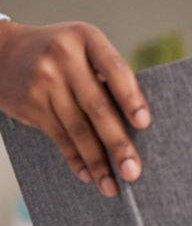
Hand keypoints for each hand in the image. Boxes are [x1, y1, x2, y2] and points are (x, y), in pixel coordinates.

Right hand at [0, 21, 150, 195]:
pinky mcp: (31, 103)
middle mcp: (64, 57)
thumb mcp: (84, 49)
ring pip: (78, 129)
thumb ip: (108, 76)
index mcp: (87, 38)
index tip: (144, 124)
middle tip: (133, 172)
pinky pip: (59, 137)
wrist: (2, 52)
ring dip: (98, 162)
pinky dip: (76, 159)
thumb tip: (141, 126)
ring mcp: (45, 81)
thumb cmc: (61, 55)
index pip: (115, 69)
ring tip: (113, 186)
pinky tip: (90, 176)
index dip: (131, 97)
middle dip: (118, 144)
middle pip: (98, 107)